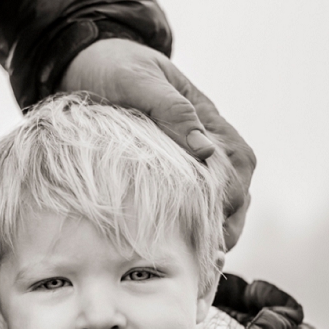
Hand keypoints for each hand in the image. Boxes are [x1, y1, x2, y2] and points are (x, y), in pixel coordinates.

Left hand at [59, 39, 254, 249]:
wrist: (90, 62)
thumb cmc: (115, 68)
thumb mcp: (138, 81)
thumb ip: (172, 110)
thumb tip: (204, 150)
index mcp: (210, 121)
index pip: (234, 172)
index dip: (224, 208)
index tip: (206, 238)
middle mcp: (214, 144)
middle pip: (237, 197)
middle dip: (224, 231)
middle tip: (204, 264)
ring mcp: (199, 161)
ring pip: (225, 207)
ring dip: (214, 235)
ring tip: (198, 267)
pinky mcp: (180, 174)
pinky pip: (200, 206)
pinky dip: (196, 230)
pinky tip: (182, 253)